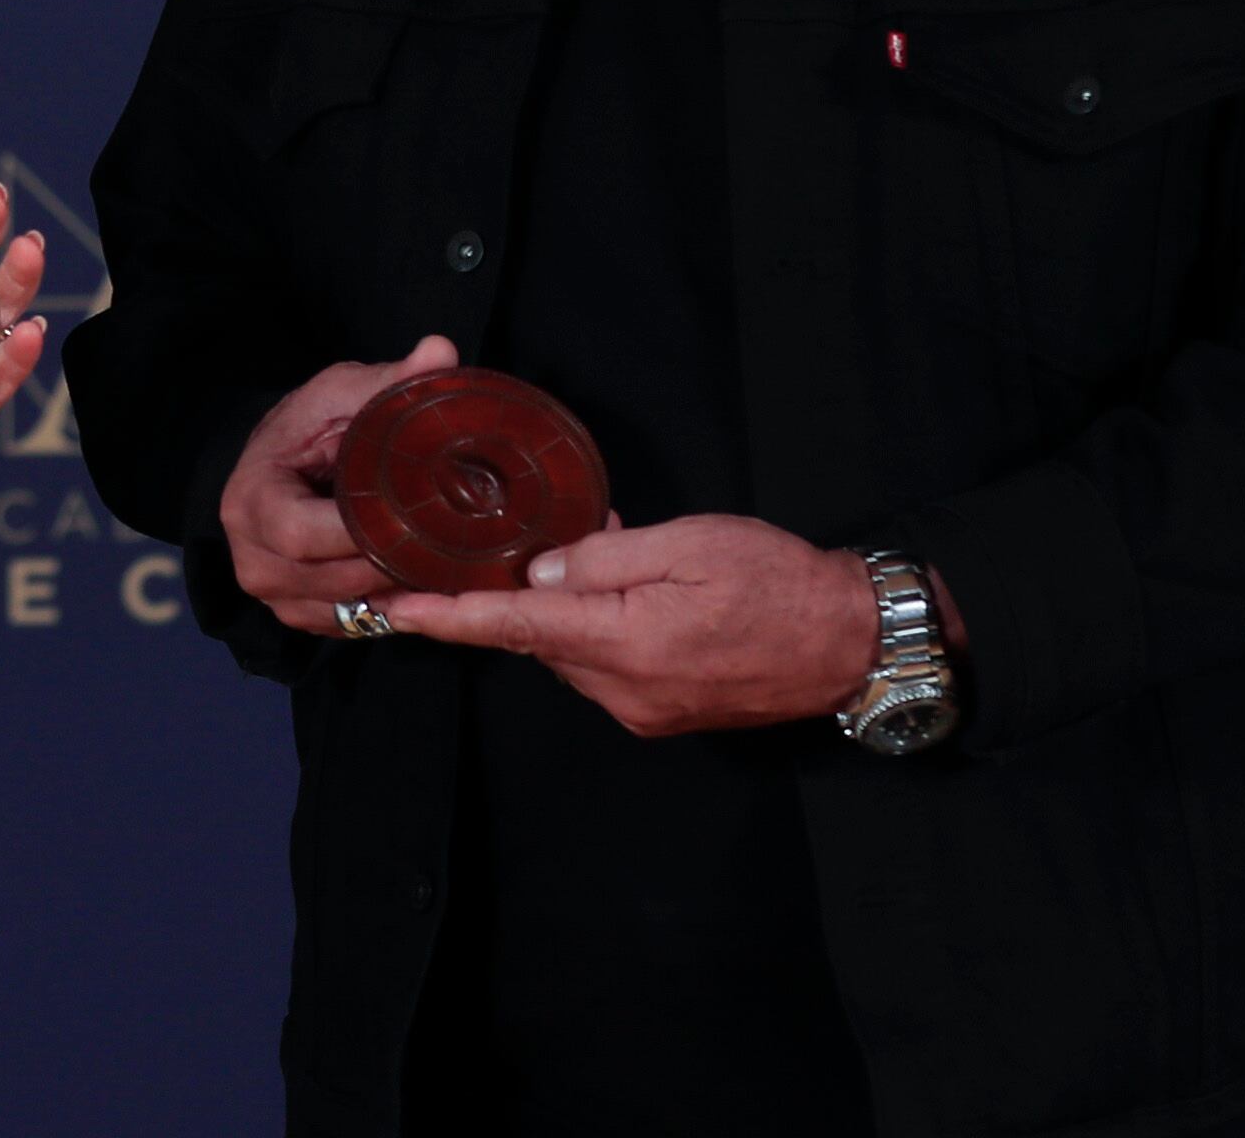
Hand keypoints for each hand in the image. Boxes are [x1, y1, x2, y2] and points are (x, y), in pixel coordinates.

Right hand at [218, 334, 462, 635]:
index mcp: (251, 503)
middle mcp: (253, 562)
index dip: (363, 528)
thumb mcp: (340, 394)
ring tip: (448, 556)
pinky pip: (355, 622)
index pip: (303, 532)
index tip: (422, 509)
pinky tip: (425, 577)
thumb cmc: (307, 426)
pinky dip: (392, 603)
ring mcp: (275, 598)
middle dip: (395, 560)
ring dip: (400, 587)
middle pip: (334, 578)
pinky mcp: (300, 616)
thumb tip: (441, 351)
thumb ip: (390, 380)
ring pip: (350, 607)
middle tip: (454, 537)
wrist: (279, 464)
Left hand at [371, 515, 889, 736]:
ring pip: (573, 650)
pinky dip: (603, 625)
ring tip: (612, 548)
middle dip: (528, 589)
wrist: (850, 644)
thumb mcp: (689, 543)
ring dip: (573, 605)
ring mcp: (643, 710)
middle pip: (541, 637)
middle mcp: (623, 691)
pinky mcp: (662, 713)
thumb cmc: (778, 581)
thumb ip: (606, 555)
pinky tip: (636, 588)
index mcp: (625, 643)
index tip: (394, 608)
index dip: (449, 616)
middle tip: (545, 530)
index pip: (514, 627)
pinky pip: (606, 665)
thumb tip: (541, 568)